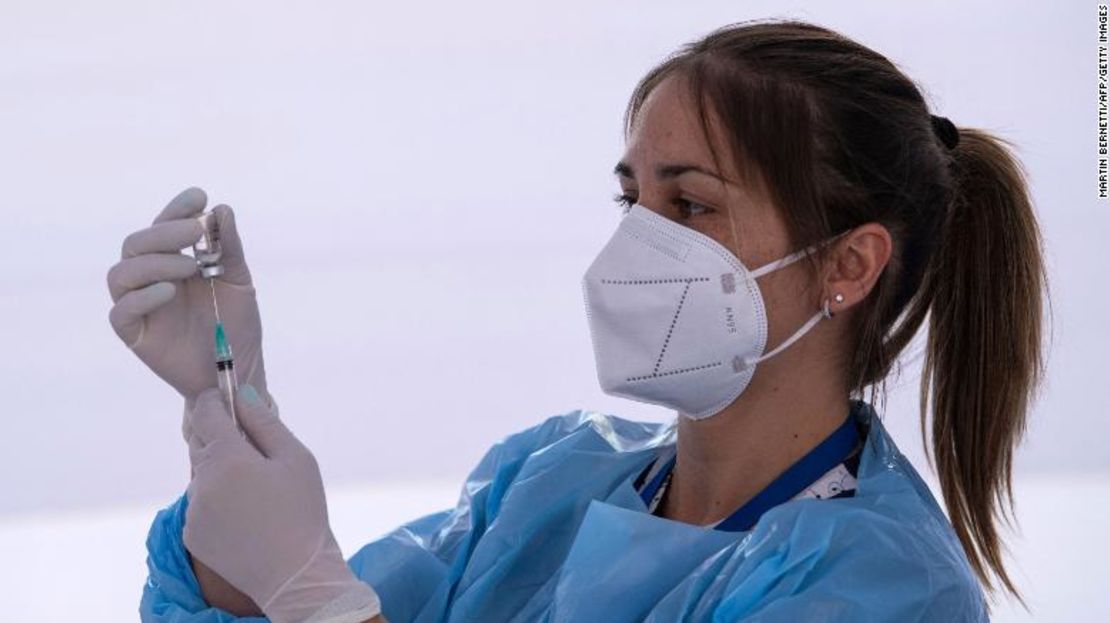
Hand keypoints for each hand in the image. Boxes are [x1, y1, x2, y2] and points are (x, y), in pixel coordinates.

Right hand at [107, 187, 268, 401]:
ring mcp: (140, 305)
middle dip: (165, 232)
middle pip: (136, 244)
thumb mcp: (239, 281)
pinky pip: (122, 312)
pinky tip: (171, 291)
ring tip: (190, 266)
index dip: (176, 209)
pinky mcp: (134, 334)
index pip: (163, 226)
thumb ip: (229, 247)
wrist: (238, 369)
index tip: (199, 196)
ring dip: (154, 262)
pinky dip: (143, 297)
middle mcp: (151, 278)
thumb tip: (221, 209)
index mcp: (173, 260)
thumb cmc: (236, 323)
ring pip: (121, 274)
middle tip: (196, 231)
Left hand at [183, 386, 380, 622]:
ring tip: (256, 491)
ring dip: (220, 471)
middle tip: (253, 450)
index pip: (207, 413)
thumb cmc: (303, 511)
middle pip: (200, 442)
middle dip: (221, 437)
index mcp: (228, 458)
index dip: (216, 400)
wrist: (295, 575)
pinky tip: (246, 514)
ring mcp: (192, 511)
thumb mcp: (296, 459)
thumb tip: (242, 393)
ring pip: (201, 474)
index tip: (227, 398)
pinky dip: (217, 501)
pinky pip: (200, 504)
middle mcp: (201, 482)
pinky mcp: (191, 534)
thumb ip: (265, 422)